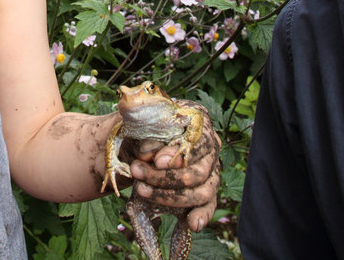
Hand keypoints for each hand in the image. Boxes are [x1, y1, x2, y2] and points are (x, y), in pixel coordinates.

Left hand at [127, 102, 220, 231]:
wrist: (133, 141)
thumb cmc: (140, 128)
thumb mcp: (140, 124)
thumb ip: (149, 137)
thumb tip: (155, 157)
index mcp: (198, 120)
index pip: (197, 140)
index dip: (177, 153)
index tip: (156, 161)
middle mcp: (210, 145)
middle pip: (198, 170)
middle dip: (165, 177)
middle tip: (137, 173)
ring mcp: (209, 169)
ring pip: (202, 190)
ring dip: (171, 196)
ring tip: (143, 192)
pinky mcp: (204, 189)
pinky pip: (208, 205)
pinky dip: (201, 215)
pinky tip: (192, 223)